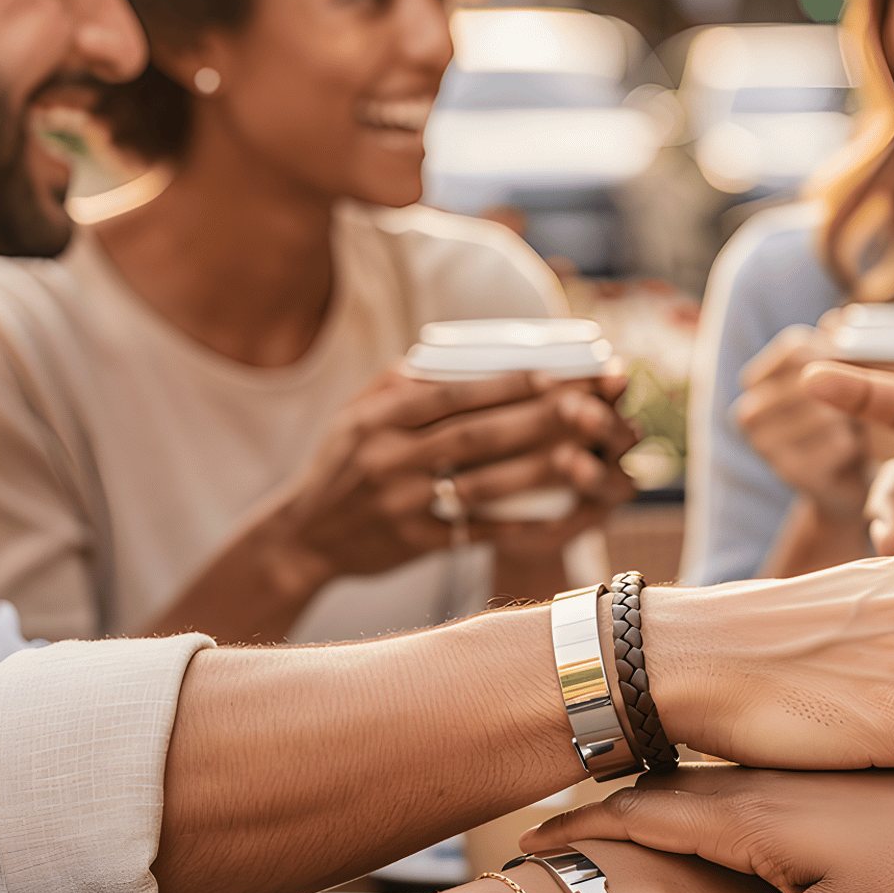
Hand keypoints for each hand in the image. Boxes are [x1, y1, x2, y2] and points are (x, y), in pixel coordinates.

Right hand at [260, 364, 637, 585]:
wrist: (303, 536)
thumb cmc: (341, 464)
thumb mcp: (357, 414)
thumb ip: (404, 382)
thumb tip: (461, 349)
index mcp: (377, 419)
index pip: (450, 395)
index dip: (504, 385)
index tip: (554, 374)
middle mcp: (388, 458)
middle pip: (476, 435)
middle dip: (538, 419)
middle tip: (590, 407)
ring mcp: (402, 504)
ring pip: (482, 483)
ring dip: (538, 469)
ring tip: (586, 454)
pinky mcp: (414, 543)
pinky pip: (476, 533)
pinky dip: (518, 524)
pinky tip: (560, 514)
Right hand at [732, 326, 867, 515]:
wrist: (845, 482)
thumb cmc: (845, 418)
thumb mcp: (843, 374)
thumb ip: (840, 343)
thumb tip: (837, 321)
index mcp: (756, 381)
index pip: (795, 348)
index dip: (835, 353)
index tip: (851, 367)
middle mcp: (748, 411)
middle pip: (812, 379)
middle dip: (848, 388)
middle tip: (857, 404)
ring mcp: (764, 445)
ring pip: (826, 412)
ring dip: (853, 418)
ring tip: (853, 427)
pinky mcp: (788, 472)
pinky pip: (838, 443)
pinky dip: (855, 445)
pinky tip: (851, 452)